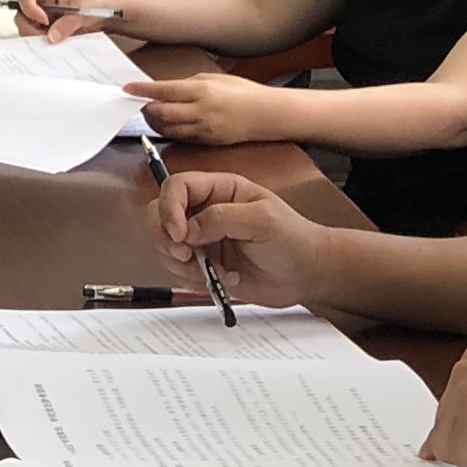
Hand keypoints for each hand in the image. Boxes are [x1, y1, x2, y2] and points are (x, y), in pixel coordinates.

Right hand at [15, 0, 122, 43]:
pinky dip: (44, 41)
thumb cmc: (98, 0)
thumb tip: (51, 37)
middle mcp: (43, 2)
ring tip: (53, 40)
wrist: (111, 10)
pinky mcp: (51, 27)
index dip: (29, 8)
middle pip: (21, 13)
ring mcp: (46, 15)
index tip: (43, 20)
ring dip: (36, 36)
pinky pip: (39, 35)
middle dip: (29, 27)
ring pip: (28, 26)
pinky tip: (56, 43)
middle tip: (44, 36)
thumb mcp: (83, 11)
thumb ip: (67, 24)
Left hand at [129, 73, 284, 146]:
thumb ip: (188, 84)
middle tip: (137, 102)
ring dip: (154, 121)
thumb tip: (166, 88)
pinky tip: (167, 123)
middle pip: (161, 113)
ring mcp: (203, 129)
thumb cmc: (242, 92)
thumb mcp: (214, 79)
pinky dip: (169, 130)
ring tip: (150, 112)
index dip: (143, 90)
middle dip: (145, 108)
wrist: (266, 115)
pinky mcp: (206, 142)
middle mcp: (200, 111)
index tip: (127, 88)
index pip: (164, 90)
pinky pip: (180, 137)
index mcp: (202, 91)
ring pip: (167, 128)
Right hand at [152, 169, 331, 306]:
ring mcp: (202, 239)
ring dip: (182, 263)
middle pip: (159, 213)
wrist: (307, 274)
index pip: (177, 186)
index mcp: (219, 189)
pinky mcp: (204, 264)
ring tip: (215, 270)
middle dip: (165, 236)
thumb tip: (187, 229)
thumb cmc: (293, 239)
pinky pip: (180, 270)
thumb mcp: (263, 220)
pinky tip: (225, 278)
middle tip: (184, 255)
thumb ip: (222, 218)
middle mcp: (205, 211)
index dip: (168, 207)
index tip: (177, 234)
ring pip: (165, 245)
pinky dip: (195, 279)